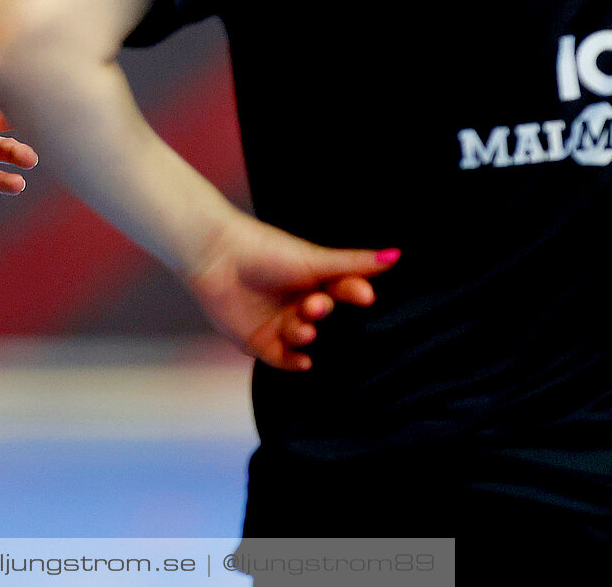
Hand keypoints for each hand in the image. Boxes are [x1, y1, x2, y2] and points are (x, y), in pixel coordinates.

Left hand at [183, 211, 400, 371]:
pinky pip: (283, 359)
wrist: (214, 256)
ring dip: (306, 334)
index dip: (355, 295)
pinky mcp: (258, 341)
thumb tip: (397, 254)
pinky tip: (303, 359)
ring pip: (304, 338)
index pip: (344, 292)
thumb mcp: (315, 259)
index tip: (363, 296)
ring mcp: (279, 323)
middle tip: (315, 304)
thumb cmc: (266, 250)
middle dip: (322, 312)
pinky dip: (294, 361)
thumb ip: (354, 262)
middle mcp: (299, 303)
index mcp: (314, 280)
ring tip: (302, 324)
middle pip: (325, 317)